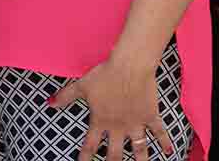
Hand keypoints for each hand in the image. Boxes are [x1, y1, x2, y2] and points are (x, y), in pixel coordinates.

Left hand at [50, 55, 175, 160]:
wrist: (129, 66)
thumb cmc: (104, 74)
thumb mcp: (82, 85)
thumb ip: (66, 97)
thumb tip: (49, 104)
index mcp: (100, 121)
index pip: (91, 145)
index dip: (86, 157)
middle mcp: (118, 127)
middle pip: (115, 153)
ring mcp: (136, 123)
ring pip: (139, 149)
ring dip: (140, 160)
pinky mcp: (150, 116)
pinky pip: (159, 132)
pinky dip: (165, 141)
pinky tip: (169, 151)